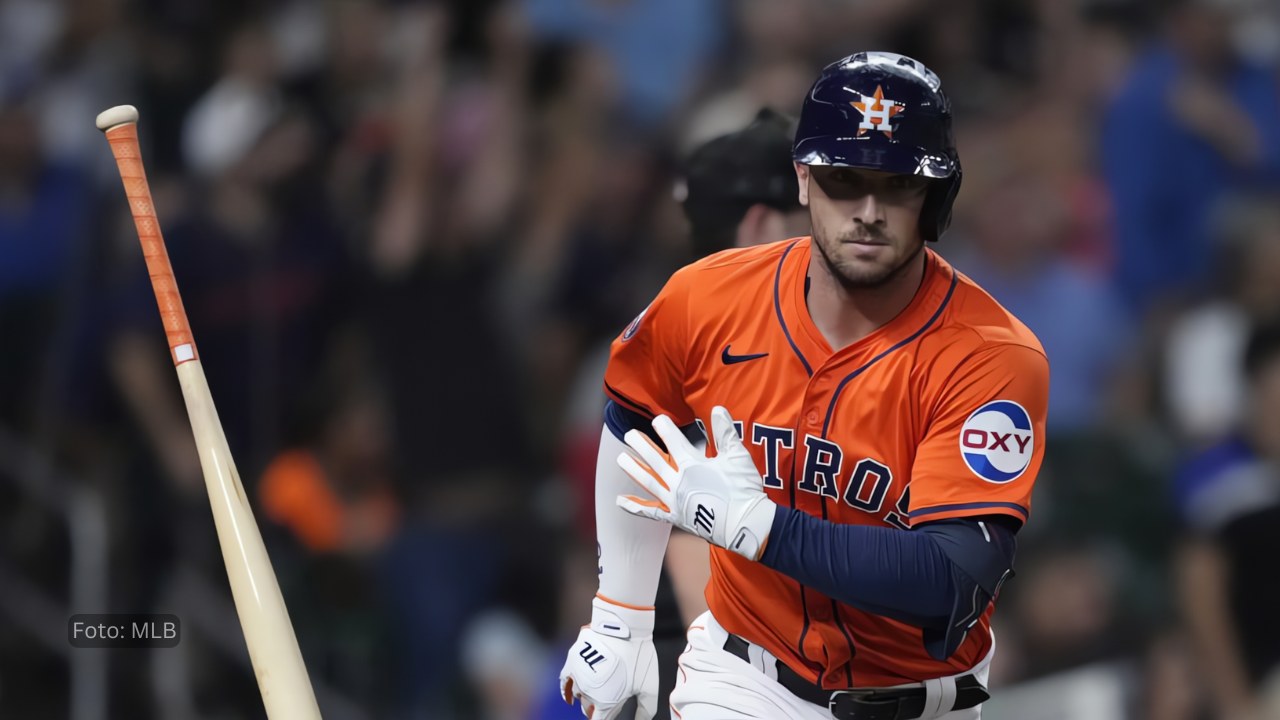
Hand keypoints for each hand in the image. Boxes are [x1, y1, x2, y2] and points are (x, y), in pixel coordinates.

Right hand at [559, 597, 658, 718]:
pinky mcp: (572, 662)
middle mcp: (588, 693)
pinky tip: (571, 696)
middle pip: (589, 709)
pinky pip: (564, 682)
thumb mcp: (649, 686)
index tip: (610, 715)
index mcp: (606, 702)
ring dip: (588, 697)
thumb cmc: (638, 656)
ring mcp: (578, 678)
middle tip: (612, 701)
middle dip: (598, 709)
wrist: (624, 626)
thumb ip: (646, 709)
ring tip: (599, 690)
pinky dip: (567, 691)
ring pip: (579, 696)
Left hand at [616, 406, 775, 560]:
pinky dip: (635, 507)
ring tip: (620, 459)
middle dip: (640, 445)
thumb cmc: (743, 489)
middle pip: (654, 459)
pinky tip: (620, 501)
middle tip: (628, 434)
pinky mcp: (675, 517)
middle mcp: (678, 481)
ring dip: (633, 469)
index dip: (664, 428)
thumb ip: (725, 432)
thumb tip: (717, 409)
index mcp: (692, 464)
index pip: (673, 440)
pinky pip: (651, 512)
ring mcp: (674, 500)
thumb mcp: (737, 457)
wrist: (745, 524)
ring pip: (648, 482)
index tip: (657, 420)